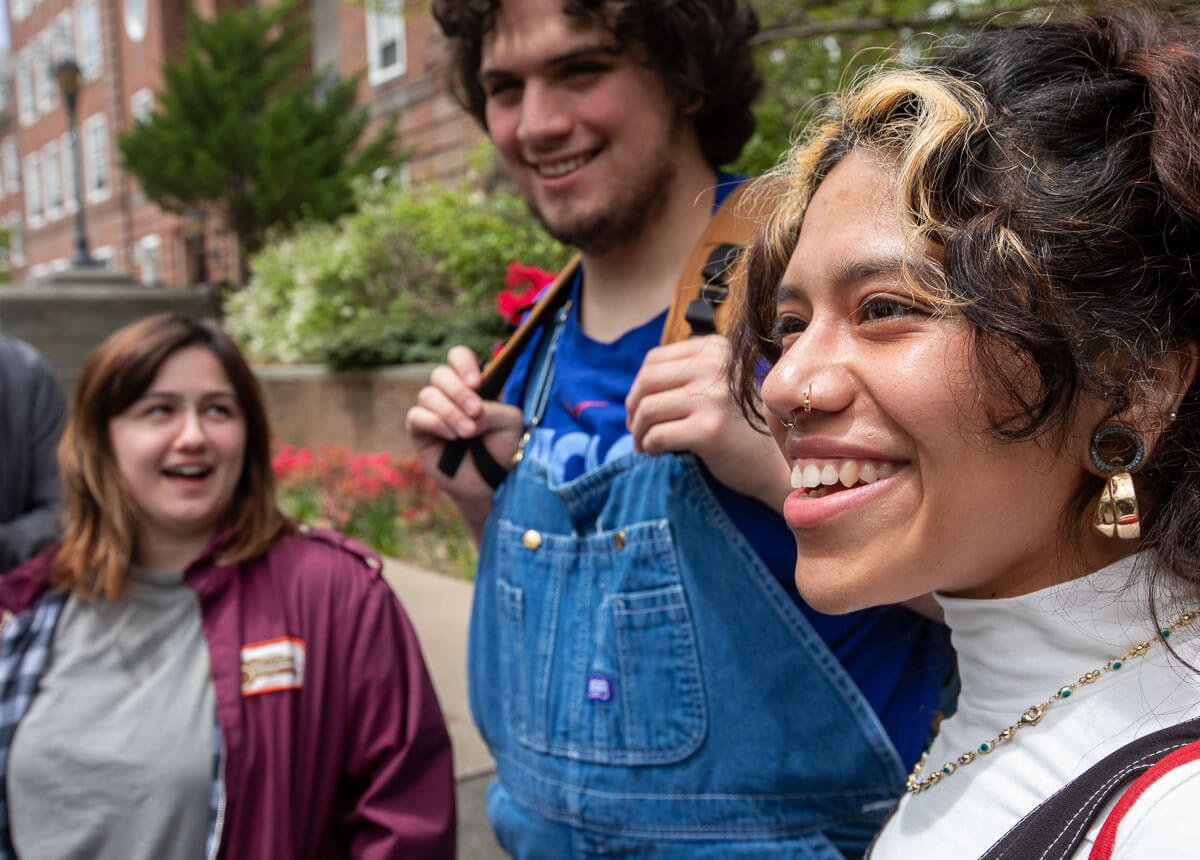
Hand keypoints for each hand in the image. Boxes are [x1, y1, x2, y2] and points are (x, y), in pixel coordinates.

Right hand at [405, 346, 524, 541]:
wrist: (492, 484)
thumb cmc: (503, 450)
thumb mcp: (510, 424)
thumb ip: (492, 410)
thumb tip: (468, 413)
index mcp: (472, 386)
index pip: (458, 358)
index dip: (463, 363)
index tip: (477, 382)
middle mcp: (450, 395)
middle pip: (440, 374)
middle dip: (458, 391)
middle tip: (475, 410)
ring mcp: (433, 412)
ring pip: (428, 395)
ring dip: (450, 412)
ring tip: (468, 433)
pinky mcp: (420, 432)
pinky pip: (417, 416)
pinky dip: (435, 422)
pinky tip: (452, 437)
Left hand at [626, 335, 791, 511]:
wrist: (774, 461)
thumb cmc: (740, 425)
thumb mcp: (718, 385)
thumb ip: (686, 374)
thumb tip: (635, 387)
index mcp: (716, 349)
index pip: (654, 359)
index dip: (638, 386)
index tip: (639, 408)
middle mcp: (716, 366)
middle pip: (647, 381)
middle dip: (633, 409)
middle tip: (635, 429)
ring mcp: (713, 397)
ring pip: (647, 409)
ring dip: (638, 431)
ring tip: (645, 444)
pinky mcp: (708, 430)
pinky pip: (657, 435)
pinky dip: (649, 446)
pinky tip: (657, 452)